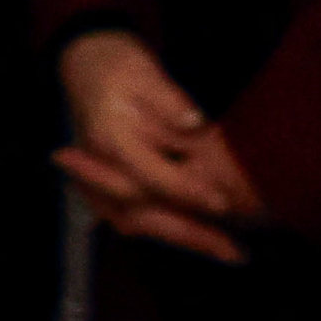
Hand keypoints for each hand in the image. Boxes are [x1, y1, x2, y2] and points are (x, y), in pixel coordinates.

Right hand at [55, 28, 264, 263]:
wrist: (86, 69)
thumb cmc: (118, 68)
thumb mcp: (145, 72)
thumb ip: (170, 100)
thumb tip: (195, 121)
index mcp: (110, 141)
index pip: (151, 176)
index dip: (187, 190)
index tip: (222, 203)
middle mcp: (98, 171)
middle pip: (145, 213)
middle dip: (192, 234)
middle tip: (235, 252)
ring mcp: (95, 187)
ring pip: (141, 224)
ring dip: (185, 238)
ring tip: (227, 251)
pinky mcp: (103, 195)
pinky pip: (137, 222)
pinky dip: (170, 231)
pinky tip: (203, 240)